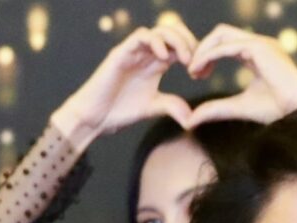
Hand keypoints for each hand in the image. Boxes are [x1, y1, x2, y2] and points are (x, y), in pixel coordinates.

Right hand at [51, 21, 197, 151]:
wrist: (92, 118)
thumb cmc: (118, 112)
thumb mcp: (151, 108)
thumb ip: (171, 106)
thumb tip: (192, 117)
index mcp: (155, 64)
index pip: (181, 46)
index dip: (196, 54)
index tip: (203, 73)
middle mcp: (146, 54)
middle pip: (174, 33)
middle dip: (190, 43)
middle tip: (196, 63)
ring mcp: (133, 51)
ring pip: (160, 30)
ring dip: (176, 41)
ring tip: (184, 59)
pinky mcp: (121, 53)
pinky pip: (141, 36)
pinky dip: (156, 42)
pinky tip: (164, 58)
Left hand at [186, 24, 296, 127]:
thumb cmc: (277, 109)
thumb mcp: (238, 107)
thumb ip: (215, 109)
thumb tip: (190, 121)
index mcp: (257, 53)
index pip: (225, 43)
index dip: (207, 56)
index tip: (196, 75)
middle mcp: (259, 44)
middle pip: (221, 33)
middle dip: (202, 48)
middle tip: (191, 71)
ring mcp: (260, 43)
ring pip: (222, 34)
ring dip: (203, 50)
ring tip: (192, 70)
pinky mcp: (259, 48)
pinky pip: (226, 46)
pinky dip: (208, 56)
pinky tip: (198, 70)